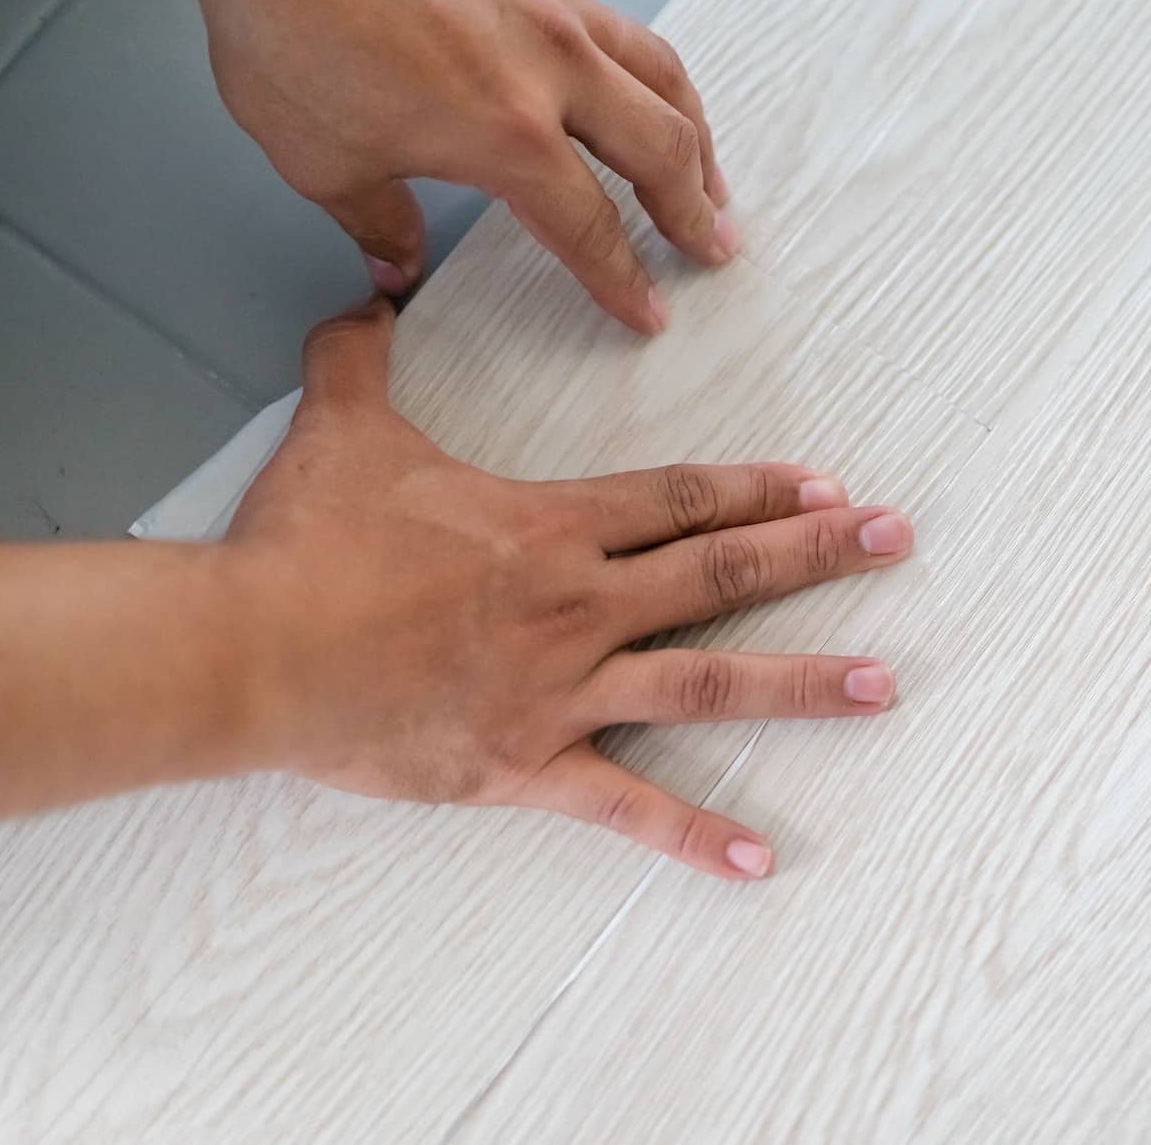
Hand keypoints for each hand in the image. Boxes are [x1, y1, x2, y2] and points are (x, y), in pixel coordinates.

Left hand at [102, 0, 736, 333]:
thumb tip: (394, 262)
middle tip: (713, 243)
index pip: (589, 225)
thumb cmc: (291, 23)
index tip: (647, 308)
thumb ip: (375, 221)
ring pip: (661, 74)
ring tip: (707, 171)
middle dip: (693, 206)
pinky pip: (622, 28)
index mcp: (505, 133)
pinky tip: (639, 85)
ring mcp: (549, 8)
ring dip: (694, 132)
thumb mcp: (322, 159)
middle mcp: (548, 67)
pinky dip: (651, 71)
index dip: (623, 277)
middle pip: (660, 147)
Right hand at [222, 300, 913, 878]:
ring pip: (706, 680)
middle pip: (720, 569)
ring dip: (800, 683)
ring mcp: (560, 688)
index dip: (757, 487)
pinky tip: (758, 858)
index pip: (678, 497)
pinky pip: (625, 805)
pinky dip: (692, 834)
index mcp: (547, 526)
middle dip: (818, 553)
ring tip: (881, 684)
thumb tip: (366, 292)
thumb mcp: (337, 427)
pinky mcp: (525, 764)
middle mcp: (575, 603)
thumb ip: (361, 355)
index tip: (826, 485)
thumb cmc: (301, 546)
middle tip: (897, 540)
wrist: (253, 650)